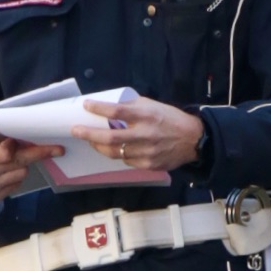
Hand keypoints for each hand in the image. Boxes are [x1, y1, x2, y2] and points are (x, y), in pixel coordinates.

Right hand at [0, 129, 61, 207]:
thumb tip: (7, 126)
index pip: (4, 153)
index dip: (15, 146)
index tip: (18, 139)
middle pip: (18, 164)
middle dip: (39, 154)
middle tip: (57, 149)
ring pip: (20, 174)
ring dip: (23, 164)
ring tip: (18, 158)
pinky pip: (14, 185)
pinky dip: (16, 176)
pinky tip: (8, 171)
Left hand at [67, 95, 203, 171]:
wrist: (193, 139)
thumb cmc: (171, 119)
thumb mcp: (154, 105)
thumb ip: (133, 107)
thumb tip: (109, 107)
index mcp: (146, 115)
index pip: (117, 111)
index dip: (98, 109)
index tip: (86, 105)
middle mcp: (145, 134)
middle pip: (109, 137)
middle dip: (88, 134)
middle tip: (76, 130)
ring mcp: (146, 152)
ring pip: (114, 152)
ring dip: (99, 146)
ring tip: (91, 140)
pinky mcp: (148, 164)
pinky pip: (126, 160)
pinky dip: (118, 154)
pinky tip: (114, 149)